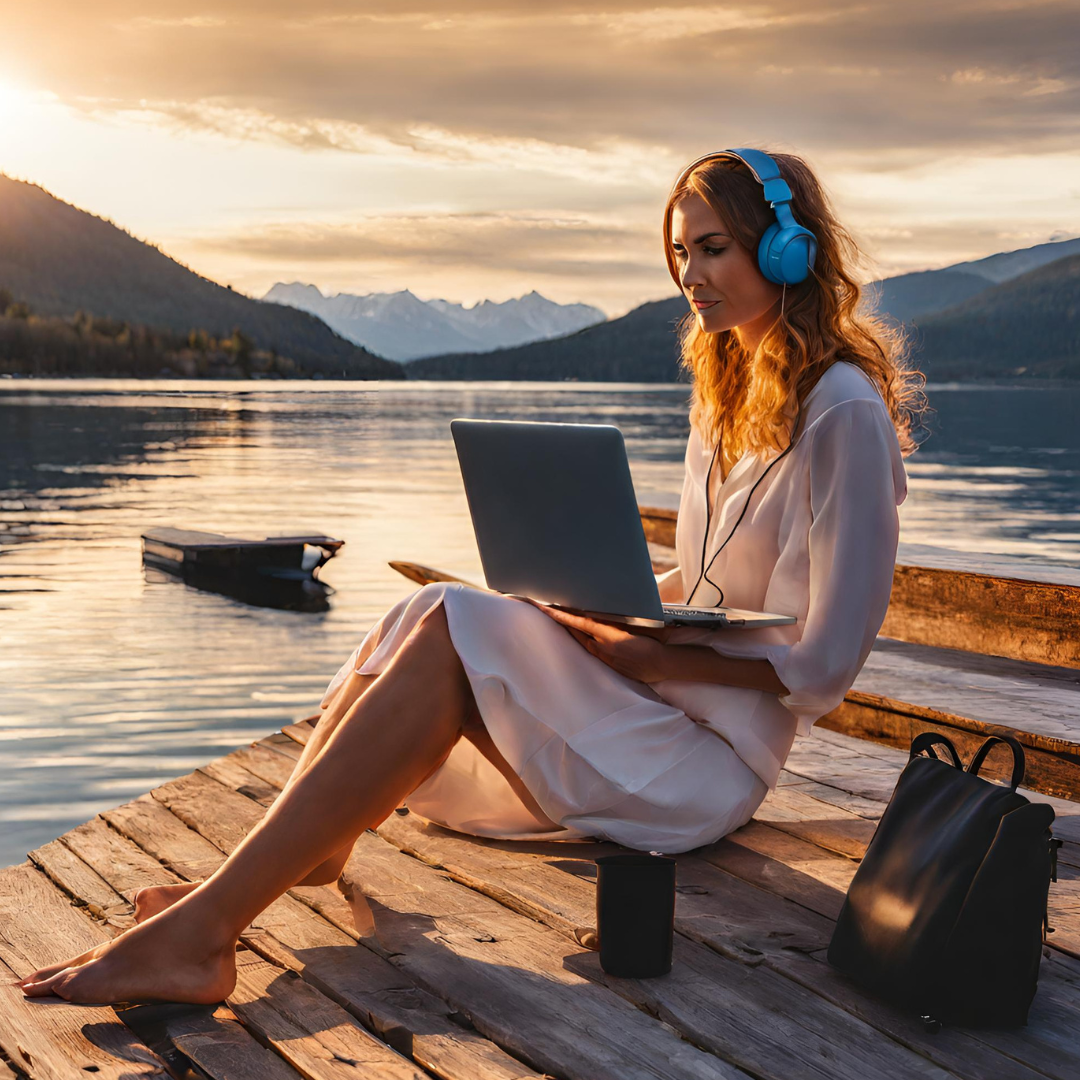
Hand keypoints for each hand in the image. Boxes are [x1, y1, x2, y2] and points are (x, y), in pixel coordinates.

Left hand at [519, 600, 673, 682]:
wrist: (662, 663)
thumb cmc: (652, 640)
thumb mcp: (634, 624)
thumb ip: (616, 618)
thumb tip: (603, 611)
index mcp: (606, 635)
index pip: (576, 622)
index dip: (559, 614)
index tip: (543, 607)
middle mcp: (601, 647)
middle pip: (575, 631)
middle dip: (560, 620)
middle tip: (543, 607)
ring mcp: (605, 657)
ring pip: (584, 641)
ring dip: (573, 630)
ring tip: (560, 618)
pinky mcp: (611, 664)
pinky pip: (594, 650)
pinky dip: (588, 641)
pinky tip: (586, 637)